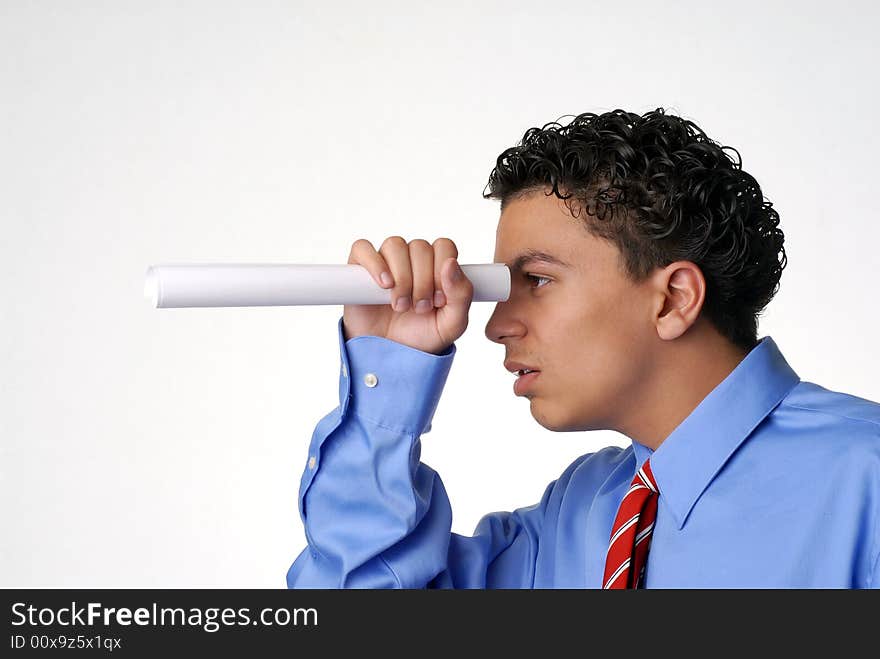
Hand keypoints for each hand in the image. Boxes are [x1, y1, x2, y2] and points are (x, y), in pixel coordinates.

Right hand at [343, 237, 473, 354]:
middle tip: (419, 308)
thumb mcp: (452, 324)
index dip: (442, 269)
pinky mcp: (359, 268)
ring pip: (395, 245)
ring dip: (402, 277)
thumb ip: (461, 295)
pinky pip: (363, 248)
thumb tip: (451, 263)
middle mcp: (411, 259)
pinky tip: (384, 285)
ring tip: (400, 305)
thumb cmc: (421, 337)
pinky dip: (375, 264)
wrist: (390, 355)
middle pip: (420, 247)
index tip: (438, 300)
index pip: (444, 246)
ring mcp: (385, 261)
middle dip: (422, 281)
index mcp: (436, 266)